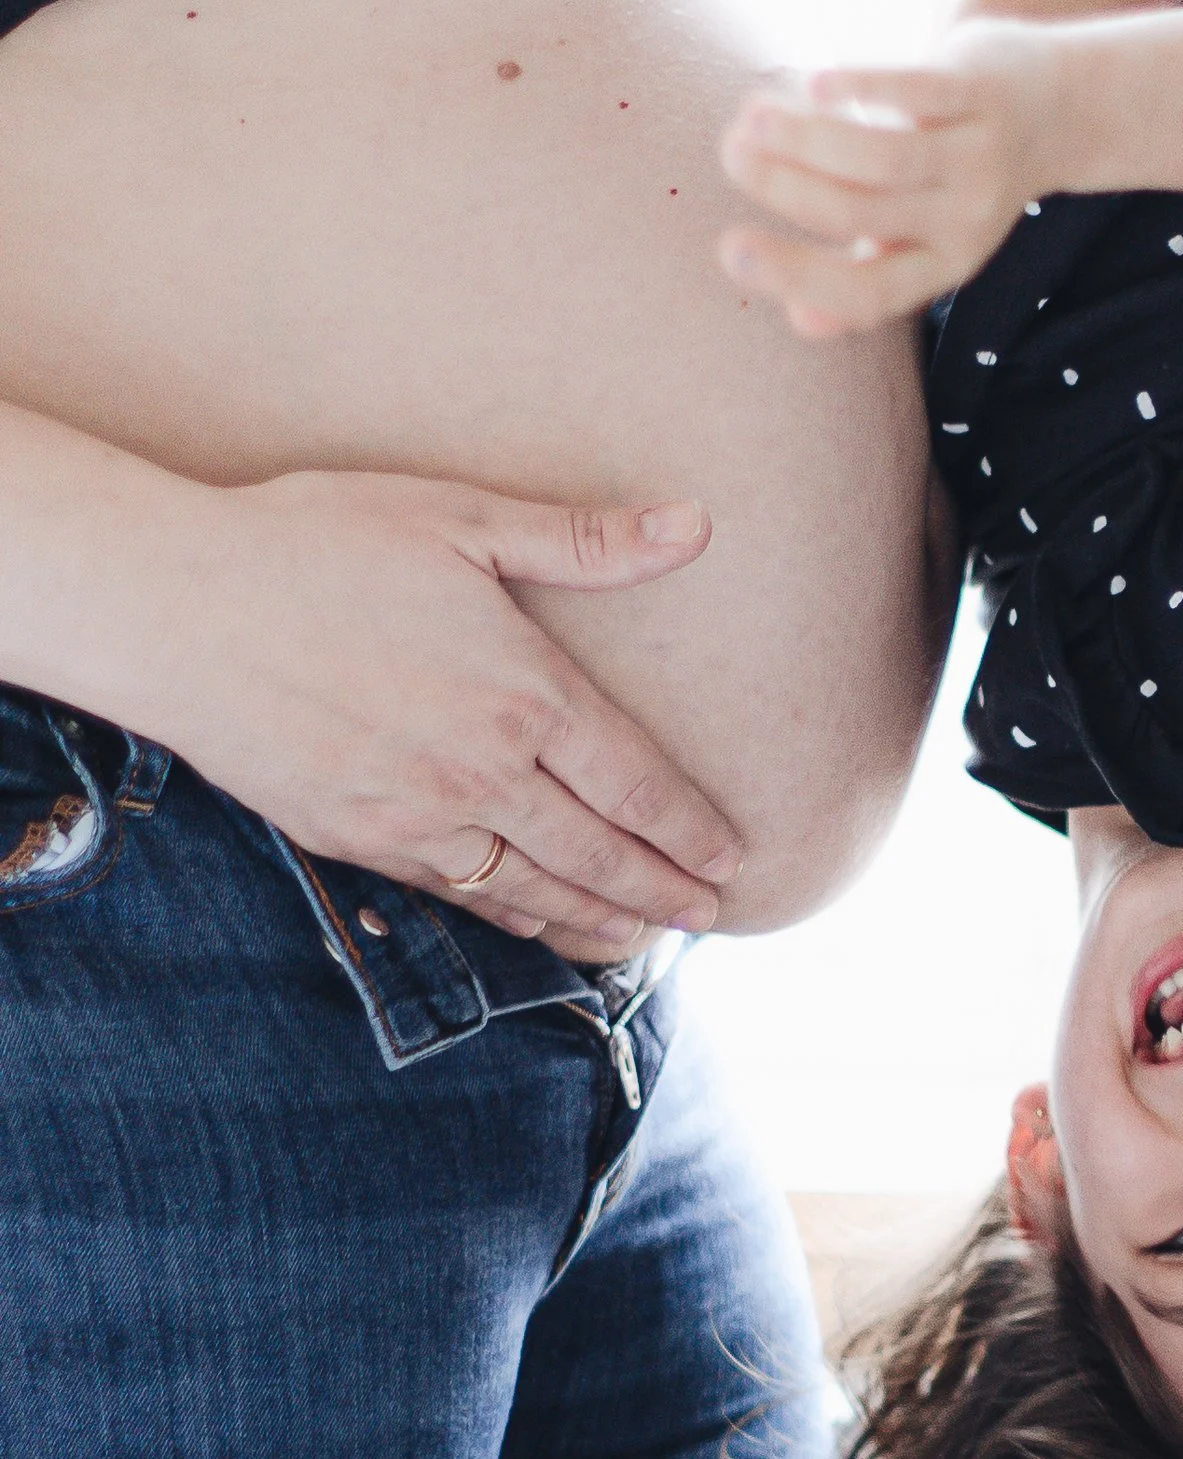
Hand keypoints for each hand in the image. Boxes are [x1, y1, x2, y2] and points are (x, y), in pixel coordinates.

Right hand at [138, 470, 742, 960]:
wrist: (176, 608)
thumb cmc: (314, 543)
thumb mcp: (458, 517)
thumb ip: (583, 540)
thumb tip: (695, 527)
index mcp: (525, 691)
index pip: (637, 782)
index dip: (691, 828)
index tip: (731, 859)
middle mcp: (485, 770)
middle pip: (600, 852)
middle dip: (663, 890)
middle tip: (710, 919)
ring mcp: (420, 815)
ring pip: (535, 888)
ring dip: (599, 920)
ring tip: (646, 940)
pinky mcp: (359, 839)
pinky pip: (460, 895)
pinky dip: (515, 919)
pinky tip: (541, 924)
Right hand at [716, 22, 1058, 339]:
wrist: (1057, 110)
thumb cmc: (962, 181)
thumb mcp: (924, 239)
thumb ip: (865, 272)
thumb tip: (802, 325)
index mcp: (941, 265)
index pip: (864, 290)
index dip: (795, 275)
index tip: (728, 249)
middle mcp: (964, 220)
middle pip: (860, 212)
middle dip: (784, 186)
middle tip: (730, 153)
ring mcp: (976, 155)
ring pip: (882, 157)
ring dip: (807, 137)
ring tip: (751, 114)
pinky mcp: (981, 92)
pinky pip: (918, 92)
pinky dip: (863, 86)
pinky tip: (814, 84)